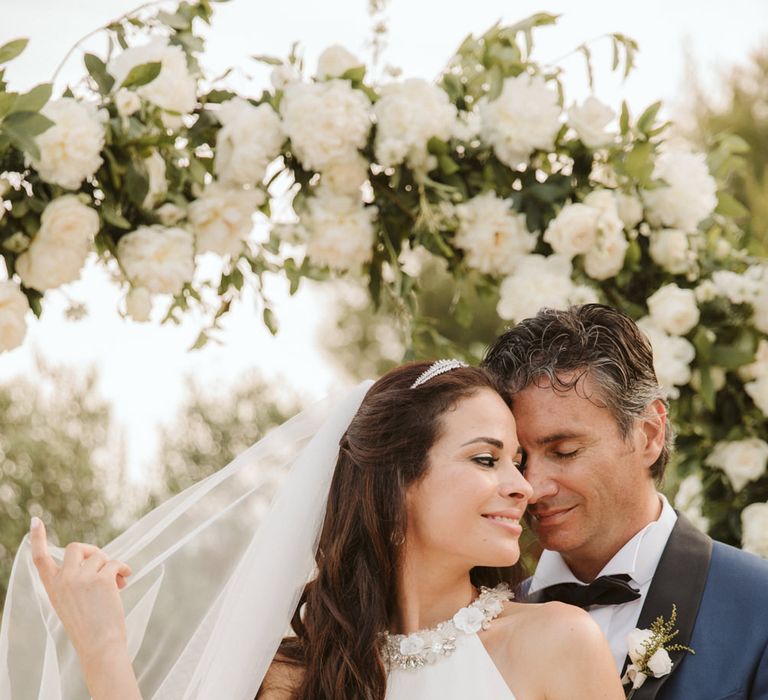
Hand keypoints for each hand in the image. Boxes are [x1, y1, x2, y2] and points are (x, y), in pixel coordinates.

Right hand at [29, 516, 131, 661]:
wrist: (99, 646)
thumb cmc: (88, 626)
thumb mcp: (71, 601)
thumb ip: (75, 580)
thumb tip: (97, 559)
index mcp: (53, 587)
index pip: (40, 559)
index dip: (38, 539)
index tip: (36, 521)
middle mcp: (64, 579)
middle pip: (76, 548)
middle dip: (93, 552)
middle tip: (104, 565)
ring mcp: (82, 578)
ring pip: (100, 556)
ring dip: (111, 567)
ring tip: (117, 583)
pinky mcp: (102, 579)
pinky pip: (116, 563)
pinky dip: (124, 570)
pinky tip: (126, 579)